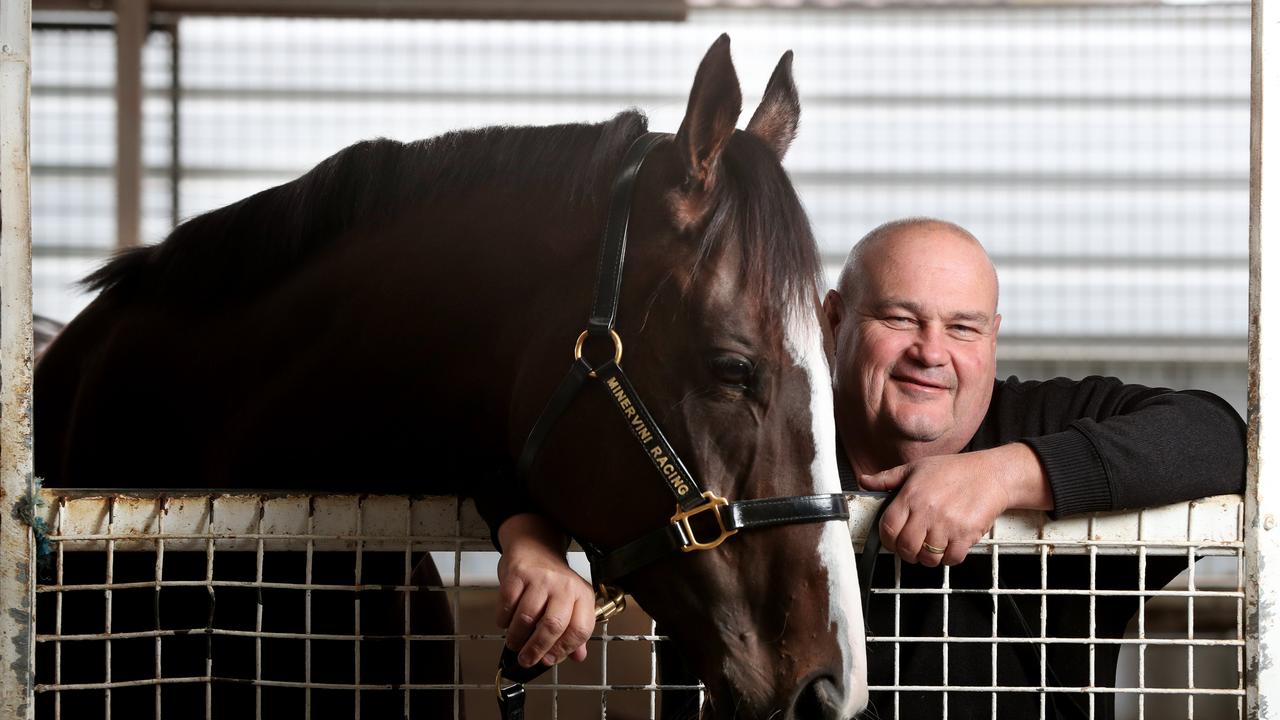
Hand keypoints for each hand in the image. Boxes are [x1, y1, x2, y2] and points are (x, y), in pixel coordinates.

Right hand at [496, 513, 594, 667]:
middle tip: (526, 659)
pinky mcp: (518, 574)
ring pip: (527, 618)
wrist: (535, 545)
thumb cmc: (552, 580)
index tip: (549, 660)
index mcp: (583, 596)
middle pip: (553, 626)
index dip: (563, 650)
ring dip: (517, 638)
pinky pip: (508, 605)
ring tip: (514, 643)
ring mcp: (541, 579)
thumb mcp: (571, 602)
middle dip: (536, 649)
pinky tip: (506, 622)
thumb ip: (574, 630)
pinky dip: (504, 620)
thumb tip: (578, 657)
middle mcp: (565, 586)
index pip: (580, 630)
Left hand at [861, 443, 1050, 566]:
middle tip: (912, 548)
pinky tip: (949, 546)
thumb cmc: (954, 470)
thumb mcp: (916, 468)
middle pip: (906, 547)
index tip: (893, 541)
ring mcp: (947, 524)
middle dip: (906, 552)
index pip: (888, 528)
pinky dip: (948, 558)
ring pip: (928, 557)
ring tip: (931, 546)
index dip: (887, 540)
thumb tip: (863, 481)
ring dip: (927, 557)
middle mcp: (927, 511)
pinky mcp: (966, 535)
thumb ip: (887, 478)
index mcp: (911, 495)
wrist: (991, 474)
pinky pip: (951, 559)